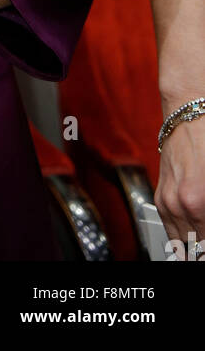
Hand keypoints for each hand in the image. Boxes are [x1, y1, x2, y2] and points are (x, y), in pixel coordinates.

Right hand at [156, 111, 204, 258]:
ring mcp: (166, 202)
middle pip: (195, 247)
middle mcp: (178, 205)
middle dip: (202, 247)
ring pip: (181, 245)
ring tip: (201, 243)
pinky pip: (170, 230)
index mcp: (197, 202)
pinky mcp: (160, 198)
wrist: (188, 114)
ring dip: (194, 246)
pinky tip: (194, 237)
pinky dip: (183, 238)